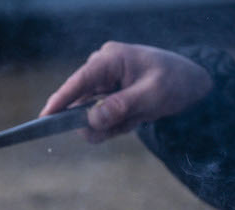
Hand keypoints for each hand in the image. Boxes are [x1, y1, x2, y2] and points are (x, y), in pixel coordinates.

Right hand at [40, 42, 212, 142]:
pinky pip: (100, 121)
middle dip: (101, 121)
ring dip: (111, 125)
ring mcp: (102, 85)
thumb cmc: (175, 82)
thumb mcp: (153, 96)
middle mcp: (101, 70)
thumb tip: (93, 119)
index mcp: (110, 59)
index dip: (60, 100)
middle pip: (81, 104)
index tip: (44, 119)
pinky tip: (134, 119)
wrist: (191, 86)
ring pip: (89, 116)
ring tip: (136, 118)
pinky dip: (116, 126)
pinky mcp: (105, 98)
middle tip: (126, 122)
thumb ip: (122, 107)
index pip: (79, 81)